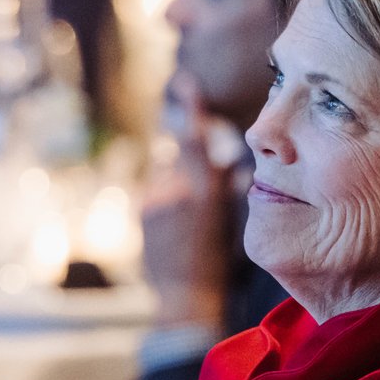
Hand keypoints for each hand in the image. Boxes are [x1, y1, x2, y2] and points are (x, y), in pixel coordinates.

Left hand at [140, 76, 230, 329]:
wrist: (185, 296)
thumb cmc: (218, 262)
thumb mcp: (230, 222)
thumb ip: (228, 190)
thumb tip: (237, 168)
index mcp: (208, 194)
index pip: (197, 142)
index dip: (192, 109)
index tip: (185, 82)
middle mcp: (178, 192)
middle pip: (178, 155)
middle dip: (186, 161)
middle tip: (194, 193)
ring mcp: (156, 201)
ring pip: (165, 175)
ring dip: (174, 185)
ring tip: (184, 220)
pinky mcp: (142, 211)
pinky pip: (154, 192)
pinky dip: (163, 201)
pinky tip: (172, 228)